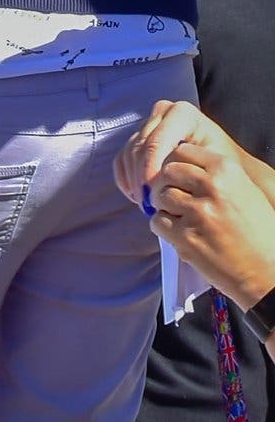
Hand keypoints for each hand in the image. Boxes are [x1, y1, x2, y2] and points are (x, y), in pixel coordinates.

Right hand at [114, 100, 239, 206]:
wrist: (222, 167)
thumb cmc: (223, 167)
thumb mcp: (213, 165)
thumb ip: (187, 168)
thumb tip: (159, 181)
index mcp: (182, 113)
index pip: (156, 142)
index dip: (149, 169)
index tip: (152, 195)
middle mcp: (162, 113)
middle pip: (139, 147)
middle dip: (141, 178)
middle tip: (148, 204)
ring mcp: (147, 125)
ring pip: (128, 155)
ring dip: (134, 182)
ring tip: (147, 204)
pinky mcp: (136, 140)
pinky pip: (121, 160)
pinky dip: (127, 180)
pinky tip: (139, 197)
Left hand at [147, 140, 274, 309]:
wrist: (266, 270)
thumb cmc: (258, 234)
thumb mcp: (245, 191)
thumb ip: (215, 176)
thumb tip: (181, 165)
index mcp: (228, 171)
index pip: (182, 151)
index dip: (175, 164)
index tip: (178, 176)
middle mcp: (212, 187)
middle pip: (166, 172)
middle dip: (166, 184)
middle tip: (175, 199)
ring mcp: (197, 212)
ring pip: (159, 197)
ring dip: (165, 207)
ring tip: (182, 219)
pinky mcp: (185, 236)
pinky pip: (156, 222)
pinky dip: (163, 227)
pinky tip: (181, 234)